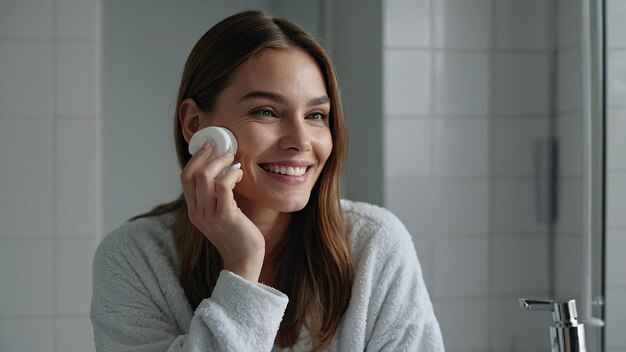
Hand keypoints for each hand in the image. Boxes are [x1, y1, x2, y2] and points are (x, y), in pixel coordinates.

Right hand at [180, 142, 264, 281]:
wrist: (244, 259)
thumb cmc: (237, 234)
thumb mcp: (219, 214)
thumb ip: (216, 198)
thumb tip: (223, 171)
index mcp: (193, 210)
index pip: (185, 178)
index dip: (195, 159)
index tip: (208, 147)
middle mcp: (197, 212)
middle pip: (192, 174)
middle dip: (206, 156)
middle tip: (223, 149)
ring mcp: (209, 214)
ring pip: (206, 177)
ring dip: (221, 163)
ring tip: (233, 160)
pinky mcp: (226, 216)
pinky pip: (223, 186)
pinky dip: (232, 174)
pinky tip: (239, 174)